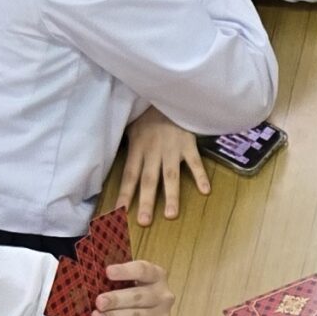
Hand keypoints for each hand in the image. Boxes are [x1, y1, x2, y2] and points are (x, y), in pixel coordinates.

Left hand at [93, 256, 173, 315]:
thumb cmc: (127, 298)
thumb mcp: (124, 286)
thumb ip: (113, 281)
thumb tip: (89, 278)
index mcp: (156, 276)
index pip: (144, 270)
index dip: (126, 271)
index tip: (108, 272)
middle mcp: (163, 296)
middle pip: (140, 296)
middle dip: (117, 299)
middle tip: (99, 301)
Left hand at [118, 108, 209, 224]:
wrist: (169, 94)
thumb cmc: (148, 114)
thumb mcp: (131, 127)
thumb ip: (127, 146)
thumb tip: (111, 161)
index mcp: (137, 148)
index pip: (128, 176)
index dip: (124, 195)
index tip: (118, 214)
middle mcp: (153, 151)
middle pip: (148, 180)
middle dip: (146, 201)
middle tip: (144, 221)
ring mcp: (172, 148)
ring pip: (170, 175)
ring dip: (172, 196)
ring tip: (171, 215)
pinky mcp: (188, 143)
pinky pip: (195, 162)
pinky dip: (200, 176)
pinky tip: (205, 191)